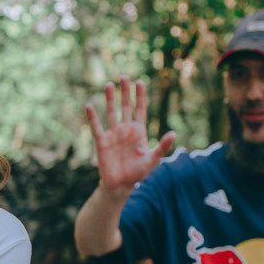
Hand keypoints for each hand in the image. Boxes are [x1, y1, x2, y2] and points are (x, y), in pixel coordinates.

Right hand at [86, 76, 176, 190]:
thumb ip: (163, 147)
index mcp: (139, 132)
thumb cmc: (138, 173)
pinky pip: (97, 127)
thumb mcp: (152, 160)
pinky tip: (89, 106)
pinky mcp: (102, 142)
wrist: (120, 186)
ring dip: (109, 99)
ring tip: (108, 84)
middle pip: (126, 107)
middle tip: (124, 77)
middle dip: (125, 92)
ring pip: (111, 112)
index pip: (140, 109)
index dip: (140, 96)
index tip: (140, 81)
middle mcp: (126, 130)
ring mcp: (113, 134)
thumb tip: (174, 133)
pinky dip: (93, 117)